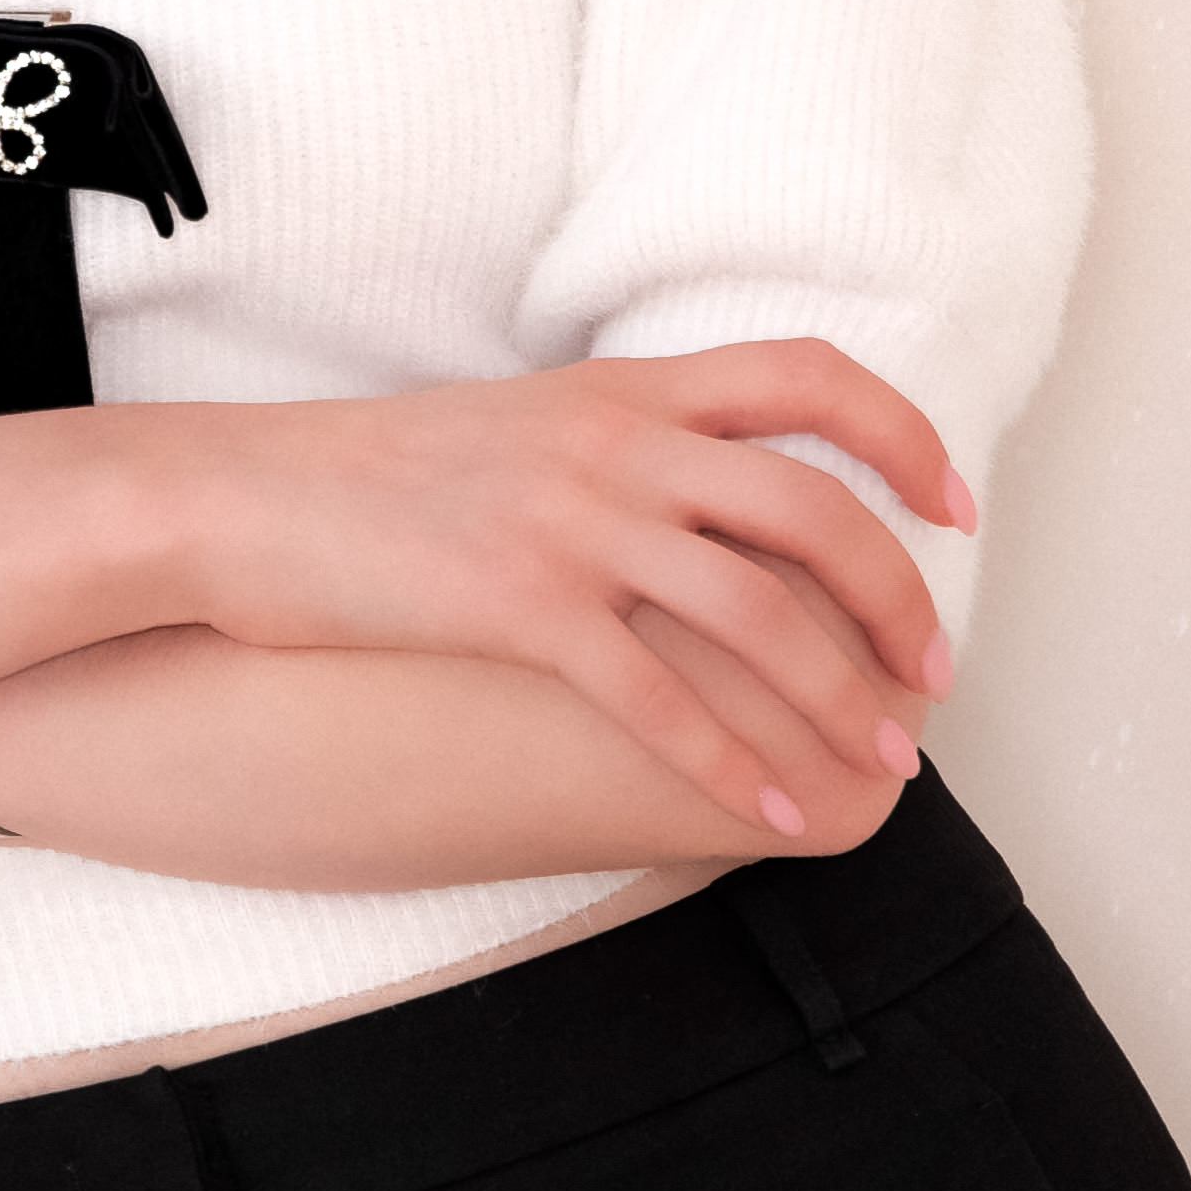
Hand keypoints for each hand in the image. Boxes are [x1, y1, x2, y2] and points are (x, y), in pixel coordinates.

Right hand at [174, 340, 967, 847]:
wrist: (235, 499)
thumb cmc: (368, 477)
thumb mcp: (516, 426)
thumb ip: (618, 444)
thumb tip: (706, 500)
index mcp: (625, 388)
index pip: (808, 374)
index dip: (903, 435)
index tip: (954, 503)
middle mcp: (615, 442)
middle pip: (814, 504)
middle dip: (899, 596)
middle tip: (934, 676)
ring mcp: (568, 521)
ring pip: (758, 609)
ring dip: (839, 697)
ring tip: (883, 764)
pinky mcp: (517, 605)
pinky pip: (657, 697)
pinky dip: (730, 765)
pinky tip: (767, 815)